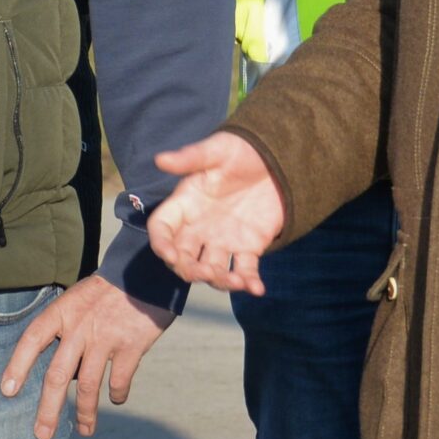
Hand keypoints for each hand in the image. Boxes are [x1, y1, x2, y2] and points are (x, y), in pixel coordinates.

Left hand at [0, 275, 174, 438]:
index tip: (7, 391)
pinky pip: (120, 380)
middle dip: (48, 409)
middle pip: (57, 375)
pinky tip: (117, 400)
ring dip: (85, 412)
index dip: (18, 366)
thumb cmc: (108, 290)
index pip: (32, 339)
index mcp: (63, 311)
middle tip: (42, 434)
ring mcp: (106, 337)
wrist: (146, 272)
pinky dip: (118, 394)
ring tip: (84, 430)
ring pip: (88, 385)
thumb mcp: (78, 298)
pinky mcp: (132, 345)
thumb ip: (66, 328)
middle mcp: (81, 326)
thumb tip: (59, 370)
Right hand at [148, 134, 285, 294]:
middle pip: (183, 258)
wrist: (278, 159)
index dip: (161, 243)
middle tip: (204, 272)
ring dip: (219, 280)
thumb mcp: (217, 150)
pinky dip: (249, 282)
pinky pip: (245, 270)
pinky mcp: (248, 248)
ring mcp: (222, 241)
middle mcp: (198, 229)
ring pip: (212, 270)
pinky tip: (258, 288)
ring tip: (236, 281)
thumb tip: (160, 159)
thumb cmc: (241, 150)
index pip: (162, 229)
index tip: (169, 254)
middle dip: (189, 270)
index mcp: (185, 205)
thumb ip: (191, 158)